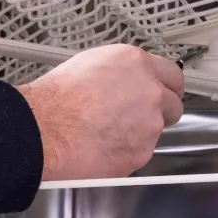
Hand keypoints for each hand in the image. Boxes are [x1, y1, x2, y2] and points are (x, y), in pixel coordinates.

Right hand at [16, 45, 184, 180]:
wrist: (43, 130)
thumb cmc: (55, 99)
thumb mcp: (89, 64)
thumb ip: (120, 72)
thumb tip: (126, 80)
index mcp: (137, 64)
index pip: (173, 75)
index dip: (166, 87)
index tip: (163, 93)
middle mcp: (150, 92)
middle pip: (173, 105)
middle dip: (160, 112)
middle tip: (136, 117)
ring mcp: (149, 125)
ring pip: (155, 131)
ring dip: (139, 133)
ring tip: (107, 134)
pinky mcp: (141, 153)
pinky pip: (140, 153)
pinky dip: (126, 152)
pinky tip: (103, 147)